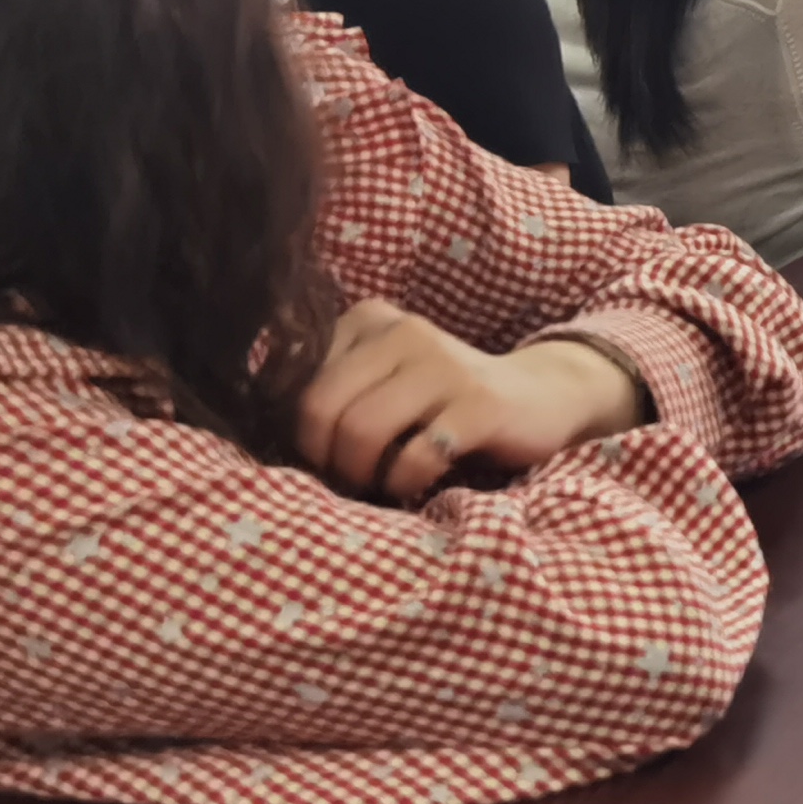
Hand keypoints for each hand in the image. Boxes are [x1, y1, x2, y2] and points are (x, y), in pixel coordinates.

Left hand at [294, 303, 647, 503]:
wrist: (540, 395)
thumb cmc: (446, 397)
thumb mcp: (387, 374)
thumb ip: (333, 384)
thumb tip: (262, 425)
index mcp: (370, 319)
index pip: (297, 381)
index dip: (299, 430)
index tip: (325, 452)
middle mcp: (403, 332)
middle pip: (321, 408)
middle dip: (325, 457)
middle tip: (347, 478)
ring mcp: (443, 366)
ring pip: (361, 431)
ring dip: (362, 474)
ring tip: (377, 484)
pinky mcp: (478, 405)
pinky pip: (414, 456)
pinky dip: (404, 483)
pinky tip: (415, 484)